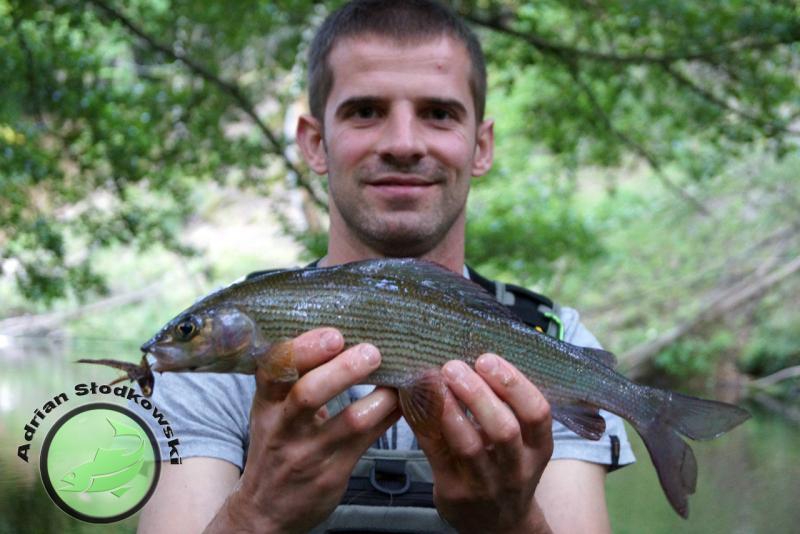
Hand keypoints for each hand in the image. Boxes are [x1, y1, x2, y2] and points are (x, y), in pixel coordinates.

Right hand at [207, 328, 399, 532]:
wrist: (264, 511)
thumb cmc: (277, 446)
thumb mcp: (272, 411)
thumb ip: (296, 377)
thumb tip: (341, 334)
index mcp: (267, 403)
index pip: (273, 370)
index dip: (303, 349)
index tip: (333, 334)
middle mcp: (284, 427)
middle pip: (308, 394)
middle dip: (343, 370)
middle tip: (372, 352)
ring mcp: (309, 453)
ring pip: (349, 421)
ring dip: (380, 396)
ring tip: (400, 376)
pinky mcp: (333, 473)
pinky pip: (369, 440)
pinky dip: (390, 415)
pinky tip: (404, 400)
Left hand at [416, 354, 553, 533]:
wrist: (498, 524)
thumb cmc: (506, 466)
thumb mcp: (522, 442)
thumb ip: (505, 405)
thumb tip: (472, 352)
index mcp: (538, 447)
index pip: (537, 414)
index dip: (514, 384)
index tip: (488, 359)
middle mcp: (516, 468)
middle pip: (504, 429)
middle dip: (478, 393)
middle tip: (453, 365)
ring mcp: (485, 483)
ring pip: (468, 445)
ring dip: (448, 409)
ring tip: (431, 380)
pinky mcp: (454, 492)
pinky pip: (436, 454)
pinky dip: (423, 424)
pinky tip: (412, 400)